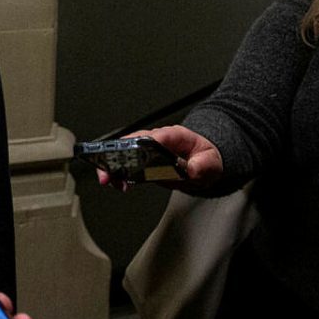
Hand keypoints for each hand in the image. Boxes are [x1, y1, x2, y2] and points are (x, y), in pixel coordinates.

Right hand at [97, 125, 222, 192]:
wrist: (204, 162)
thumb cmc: (205, 158)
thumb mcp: (211, 162)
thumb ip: (202, 166)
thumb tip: (191, 170)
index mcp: (173, 135)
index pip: (155, 136)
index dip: (140, 143)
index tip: (131, 152)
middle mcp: (157, 140)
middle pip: (131, 142)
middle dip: (117, 154)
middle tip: (109, 169)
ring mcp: (147, 151)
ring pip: (124, 153)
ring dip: (113, 166)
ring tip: (108, 179)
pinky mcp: (143, 162)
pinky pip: (127, 165)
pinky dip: (118, 174)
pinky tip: (116, 183)